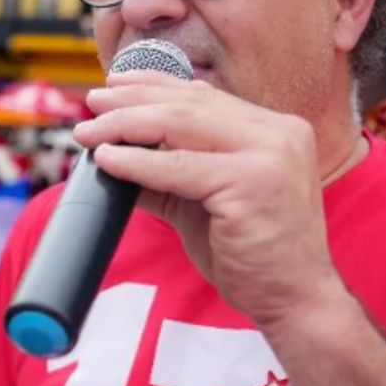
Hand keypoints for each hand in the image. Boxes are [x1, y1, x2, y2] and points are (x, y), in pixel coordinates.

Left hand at [72, 71, 349, 332]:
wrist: (296, 301)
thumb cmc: (253, 254)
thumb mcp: (205, 201)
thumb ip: (169, 172)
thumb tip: (113, 153)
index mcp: (275, 130)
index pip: (204, 96)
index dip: (154, 85)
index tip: (115, 84)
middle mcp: (279, 133)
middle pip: (189, 104)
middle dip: (133, 101)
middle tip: (92, 104)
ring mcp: (270, 155)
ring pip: (181, 125)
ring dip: (127, 125)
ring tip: (90, 132)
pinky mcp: (253, 183)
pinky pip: (180, 167)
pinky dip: (138, 161)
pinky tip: (108, 160)